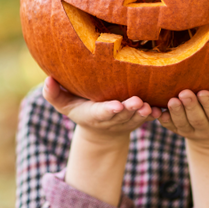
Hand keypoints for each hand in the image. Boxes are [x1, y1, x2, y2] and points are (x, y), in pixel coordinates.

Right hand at [42, 77, 161, 140]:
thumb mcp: (63, 103)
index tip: (116, 106)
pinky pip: (148, 119)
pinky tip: (161, 110)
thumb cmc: (80, 108)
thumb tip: (48, 79)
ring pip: (136, 118)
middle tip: (137, 102)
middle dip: (129, 110)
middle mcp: (112, 119)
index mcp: (94, 114)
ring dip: (143, 114)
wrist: (101, 127)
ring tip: (148, 106)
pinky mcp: (139, 119)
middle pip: (122, 116)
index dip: (109, 111)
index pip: (101, 113)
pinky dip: (154, 115)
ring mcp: (127, 120)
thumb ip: (53, 94)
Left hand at [158, 79, 208, 148]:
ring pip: (181, 124)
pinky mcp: (176, 129)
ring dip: (175, 113)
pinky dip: (162, 119)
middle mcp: (205, 128)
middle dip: (191, 107)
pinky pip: (169, 126)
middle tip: (184, 93)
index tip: (204, 92)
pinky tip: (156, 110)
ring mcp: (189, 130)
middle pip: (197, 120)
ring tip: (171, 100)